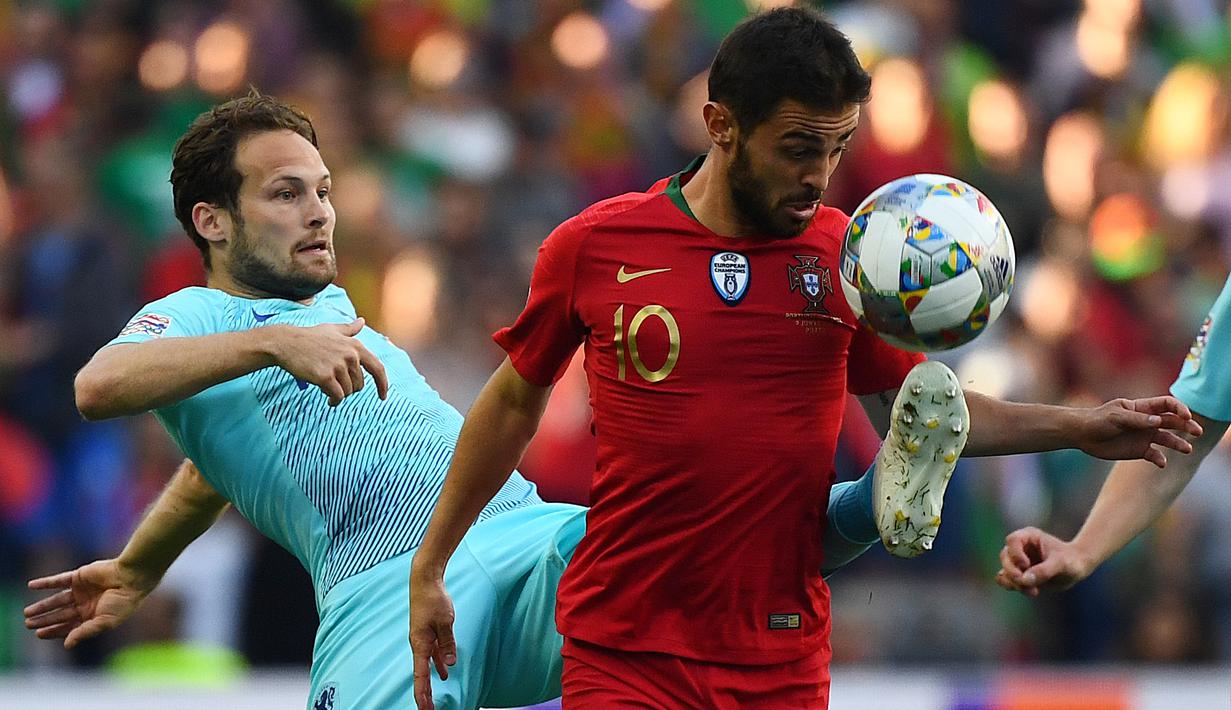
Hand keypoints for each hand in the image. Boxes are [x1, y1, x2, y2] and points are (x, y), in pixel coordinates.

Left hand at [24, 559, 155, 648]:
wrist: (132, 577)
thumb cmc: (123, 602)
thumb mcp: (105, 622)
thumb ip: (84, 632)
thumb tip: (66, 645)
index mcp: (93, 617)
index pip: (69, 626)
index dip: (54, 631)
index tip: (39, 634)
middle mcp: (86, 604)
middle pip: (61, 614)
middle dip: (45, 620)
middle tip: (28, 624)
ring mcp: (82, 590)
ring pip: (57, 599)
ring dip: (42, 605)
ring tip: (27, 612)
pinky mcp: (79, 576)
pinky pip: (59, 580)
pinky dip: (45, 582)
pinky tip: (32, 585)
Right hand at [265, 318, 389, 405]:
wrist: (285, 343)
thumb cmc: (309, 337)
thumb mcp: (332, 330)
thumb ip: (349, 329)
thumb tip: (362, 321)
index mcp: (355, 346)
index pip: (377, 368)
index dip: (383, 384)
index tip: (383, 396)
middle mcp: (350, 355)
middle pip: (360, 384)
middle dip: (349, 388)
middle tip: (334, 383)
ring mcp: (338, 366)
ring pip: (348, 392)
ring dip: (339, 394)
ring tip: (326, 385)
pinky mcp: (325, 377)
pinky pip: (338, 396)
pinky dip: (334, 401)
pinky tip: (328, 400)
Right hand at [409, 573, 456, 709]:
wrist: (424, 580)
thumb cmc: (433, 599)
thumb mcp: (445, 622)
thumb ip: (447, 644)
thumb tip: (449, 664)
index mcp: (420, 643)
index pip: (420, 675)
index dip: (422, 693)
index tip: (425, 708)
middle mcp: (418, 644)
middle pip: (421, 674)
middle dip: (424, 693)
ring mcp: (422, 638)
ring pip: (426, 665)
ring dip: (429, 681)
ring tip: (432, 699)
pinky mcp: (427, 633)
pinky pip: (432, 654)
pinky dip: (437, 665)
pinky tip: (443, 673)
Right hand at [995, 527, 1093, 596]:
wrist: (1077, 569)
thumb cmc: (1071, 561)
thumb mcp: (1061, 564)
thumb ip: (1044, 570)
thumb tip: (1024, 579)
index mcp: (1029, 536)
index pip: (1012, 540)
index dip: (1015, 553)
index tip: (1026, 564)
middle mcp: (1020, 547)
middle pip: (1005, 557)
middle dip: (1013, 572)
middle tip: (1025, 583)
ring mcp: (1018, 561)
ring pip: (1004, 570)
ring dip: (1015, 583)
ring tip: (1033, 591)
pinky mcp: (1020, 574)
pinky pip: (1007, 580)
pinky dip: (1014, 587)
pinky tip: (1032, 591)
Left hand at [1076, 396, 1202, 467]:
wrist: (1083, 435)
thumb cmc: (1097, 420)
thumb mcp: (1115, 417)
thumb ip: (1137, 420)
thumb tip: (1158, 421)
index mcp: (1142, 408)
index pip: (1166, 404)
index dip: (1179, 408)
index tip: (1186, 416)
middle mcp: (1147, 422)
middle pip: (1173, 422)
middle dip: (1187, 426)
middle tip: (1197, 432)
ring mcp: (1145, 436)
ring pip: (1168, 439)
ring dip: (1178, 444)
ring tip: (1187, 450)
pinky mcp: (1140, 450)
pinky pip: (1155, 455)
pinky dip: (1160, 459)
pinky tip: (1161, 462)